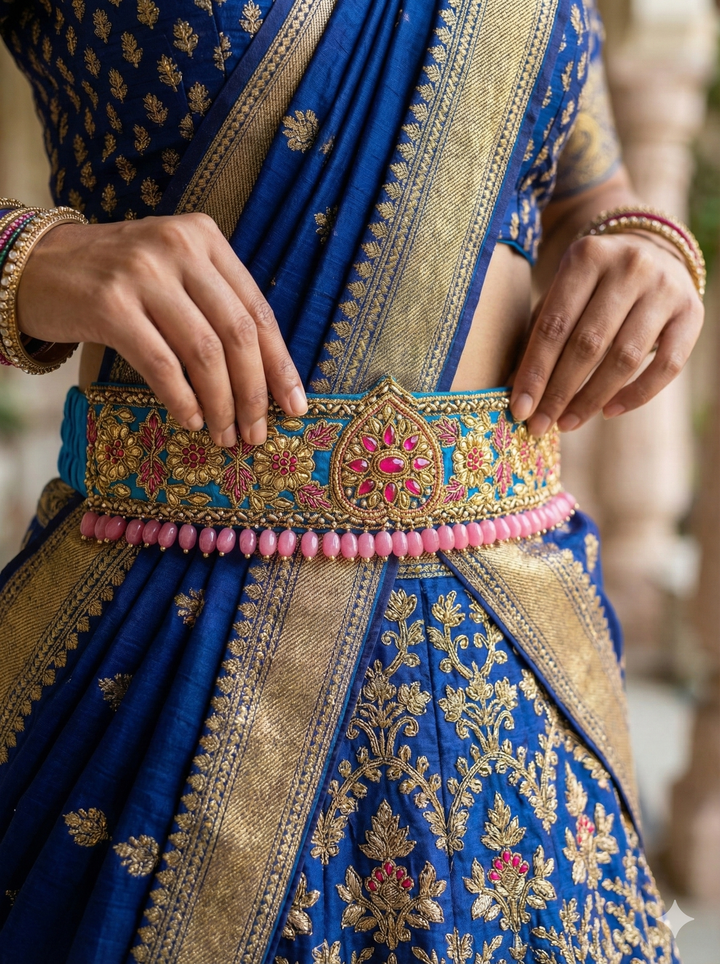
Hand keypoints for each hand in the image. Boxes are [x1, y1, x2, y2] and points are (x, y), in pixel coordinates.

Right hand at [16, 213, 306, 446]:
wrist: (37, 266)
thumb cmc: (115, 279)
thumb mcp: (172, 272)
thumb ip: (214, 304)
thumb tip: (262, 378)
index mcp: (204, 237)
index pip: (257, 310)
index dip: (280, 364)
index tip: (294, 405)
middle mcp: (178, 247)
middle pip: (237, 334)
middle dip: (254, 393)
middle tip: (257, 434)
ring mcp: (143, 273)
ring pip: (204, 353)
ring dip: (221, 404)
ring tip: (225, 436)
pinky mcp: (109, 304)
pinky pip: (161, 364)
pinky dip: (181, 399)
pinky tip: (190, 421)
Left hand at [509, 231, 703, 434]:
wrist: (654, 251)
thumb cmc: (592, 284)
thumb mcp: (561, 294)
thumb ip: (538, 336)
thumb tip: (515, 392)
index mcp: (587, 257)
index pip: (554, 325)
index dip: (535, 372)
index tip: (520, 409)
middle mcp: (629, 267)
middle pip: (588, 344)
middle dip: (559, 392)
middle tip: (541, 425)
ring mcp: (664, 289)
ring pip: (625, 358)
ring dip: (592, 398)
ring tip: (568, 422)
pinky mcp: (691, 313)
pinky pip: (666, 365)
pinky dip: (637, 395)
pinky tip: (609, 411)